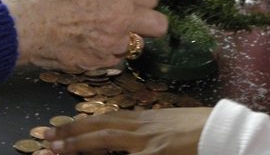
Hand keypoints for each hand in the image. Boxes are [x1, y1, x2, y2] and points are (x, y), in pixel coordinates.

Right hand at [0, 0, 167, 70]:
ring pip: (134, 45)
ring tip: (98, 32)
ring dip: (122, 39)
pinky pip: (113, 59)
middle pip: (159, 25)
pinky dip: (104, 54)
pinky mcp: (97, 62)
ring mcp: (111, 42)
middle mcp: (122, 16)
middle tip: (134, 21)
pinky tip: (86, 44)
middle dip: (150, 23)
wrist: (16, 23)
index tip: (135, 0)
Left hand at [44, 107, 212, 154]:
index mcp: (146, 119)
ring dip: (79, 143)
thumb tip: (134, 133)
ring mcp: (147, 142)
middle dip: (71, 133)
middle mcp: (142, 127)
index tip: (61, 128)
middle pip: (100, 127)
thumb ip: (152, 128)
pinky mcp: (156, 154)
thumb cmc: (203, 127)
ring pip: (106, 139)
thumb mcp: (172, 124)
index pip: (107, 119)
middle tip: (45, 137)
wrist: (224, 130)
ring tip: (54, 148)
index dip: (82, 124)